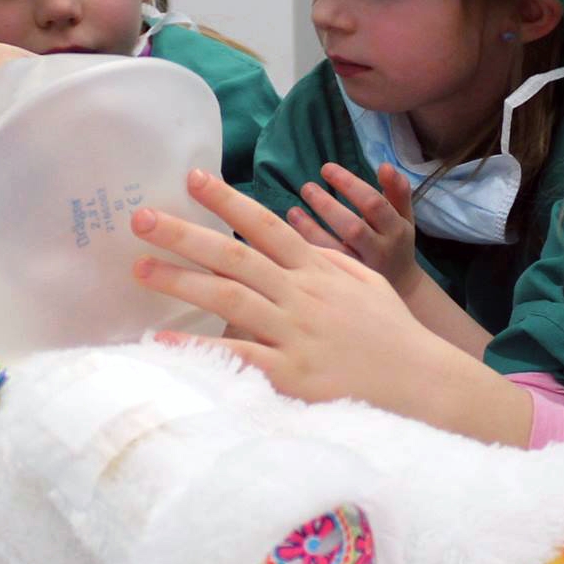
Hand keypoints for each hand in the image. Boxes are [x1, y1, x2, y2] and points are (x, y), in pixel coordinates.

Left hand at [129, 170, 522, 439]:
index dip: (227, 200)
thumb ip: (327, 259)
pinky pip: (238, 358)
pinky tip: (164, 342)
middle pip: (234, 256)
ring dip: (180, 281)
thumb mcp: (365, 282)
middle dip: (185, 234)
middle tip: (140, 217)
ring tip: (140, 268)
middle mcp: (301, 296)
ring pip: (229, 299)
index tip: (192, 178)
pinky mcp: (291, 376)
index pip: (265, 225)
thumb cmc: (392, 335)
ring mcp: (295, 335)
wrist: (424, 385)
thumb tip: (294, 239)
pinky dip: (200, 349)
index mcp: (317, 271)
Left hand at [284, 162, 421, 296]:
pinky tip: (290, 234)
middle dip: (327, 206)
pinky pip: (323, 265)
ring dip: (310, 229)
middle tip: (307, 187)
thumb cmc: (396, 242)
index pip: (373, 203)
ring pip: (334, 250)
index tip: (326, 168)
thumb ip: (397, 190)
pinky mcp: (345, 280)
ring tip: (293, 211)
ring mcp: (362, 268)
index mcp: (395, 229)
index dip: (349, 184)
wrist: (401, 287)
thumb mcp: (403, 215)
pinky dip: (306, 248)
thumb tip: (384, 165)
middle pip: (352, 227)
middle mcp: (380, 250)